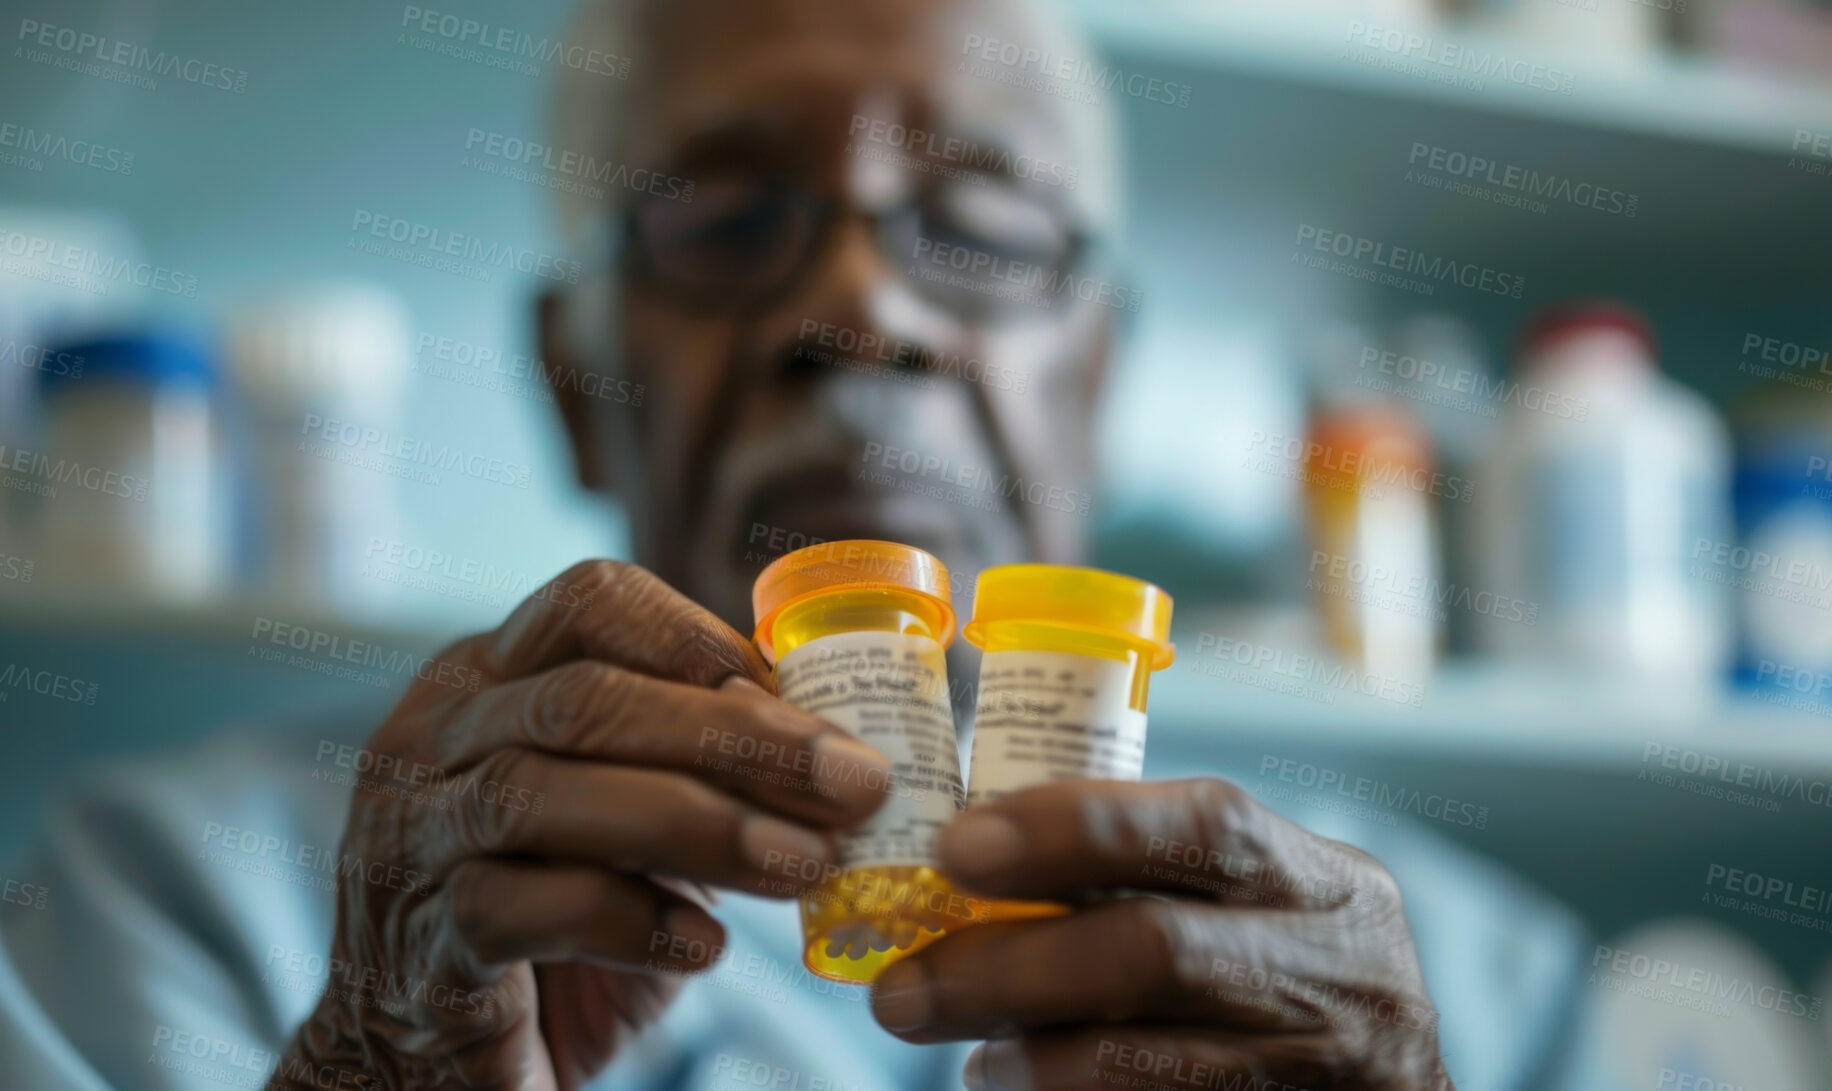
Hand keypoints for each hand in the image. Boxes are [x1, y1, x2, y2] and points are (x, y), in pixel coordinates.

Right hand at [268, 560, 890, 1090]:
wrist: (435, 1059)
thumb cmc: (558, 916)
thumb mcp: (631, 816)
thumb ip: (699, 762)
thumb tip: (843, 739)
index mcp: (489, 676)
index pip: (591, 601)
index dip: (705, 639)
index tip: (812, 700)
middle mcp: (430, 737)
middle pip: (581, 698)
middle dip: (735, 736)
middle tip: (854, 784)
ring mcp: (409, 838)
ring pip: (540, 794)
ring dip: (699, 825)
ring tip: (805, 866)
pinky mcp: (419, 945)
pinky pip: (521, 909)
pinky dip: (631, 922)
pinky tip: (707, 947)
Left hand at [870, 778, 1452, 1090]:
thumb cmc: (1288, 978)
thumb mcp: (1260, 909)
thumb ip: (1158, 878)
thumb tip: (971, 858)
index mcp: (1322, 882)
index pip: (1200, 826)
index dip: (1071, 828)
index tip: (956, 847)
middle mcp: (1338, 972)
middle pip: (1155, 951)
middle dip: (1010, 966)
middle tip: (902, 992)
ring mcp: (1322, 1071)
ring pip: (1152, 1066)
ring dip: (1030, 1059)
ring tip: (961, 1055)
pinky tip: (1014, 1090)